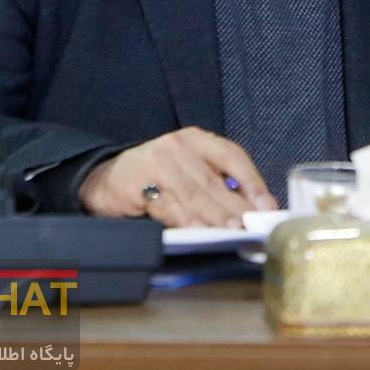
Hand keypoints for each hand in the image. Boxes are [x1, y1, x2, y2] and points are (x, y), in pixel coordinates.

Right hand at [78, 127, 277, 227]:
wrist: (105, 179)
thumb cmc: (156, 177)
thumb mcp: (188, 170)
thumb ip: (217, 184)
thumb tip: (253, 208)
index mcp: (197, 139)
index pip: (232, 156)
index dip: (252, 181)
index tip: (265, 205)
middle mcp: (177, 146)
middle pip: (213, 180)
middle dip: (235, 205)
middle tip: (251, 224)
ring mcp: (155, 162)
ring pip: (192, 193)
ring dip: (214, 215)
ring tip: (231, 230)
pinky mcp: (135, 183)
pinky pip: (166, 205)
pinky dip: (184, 219)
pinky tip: (197, 230)